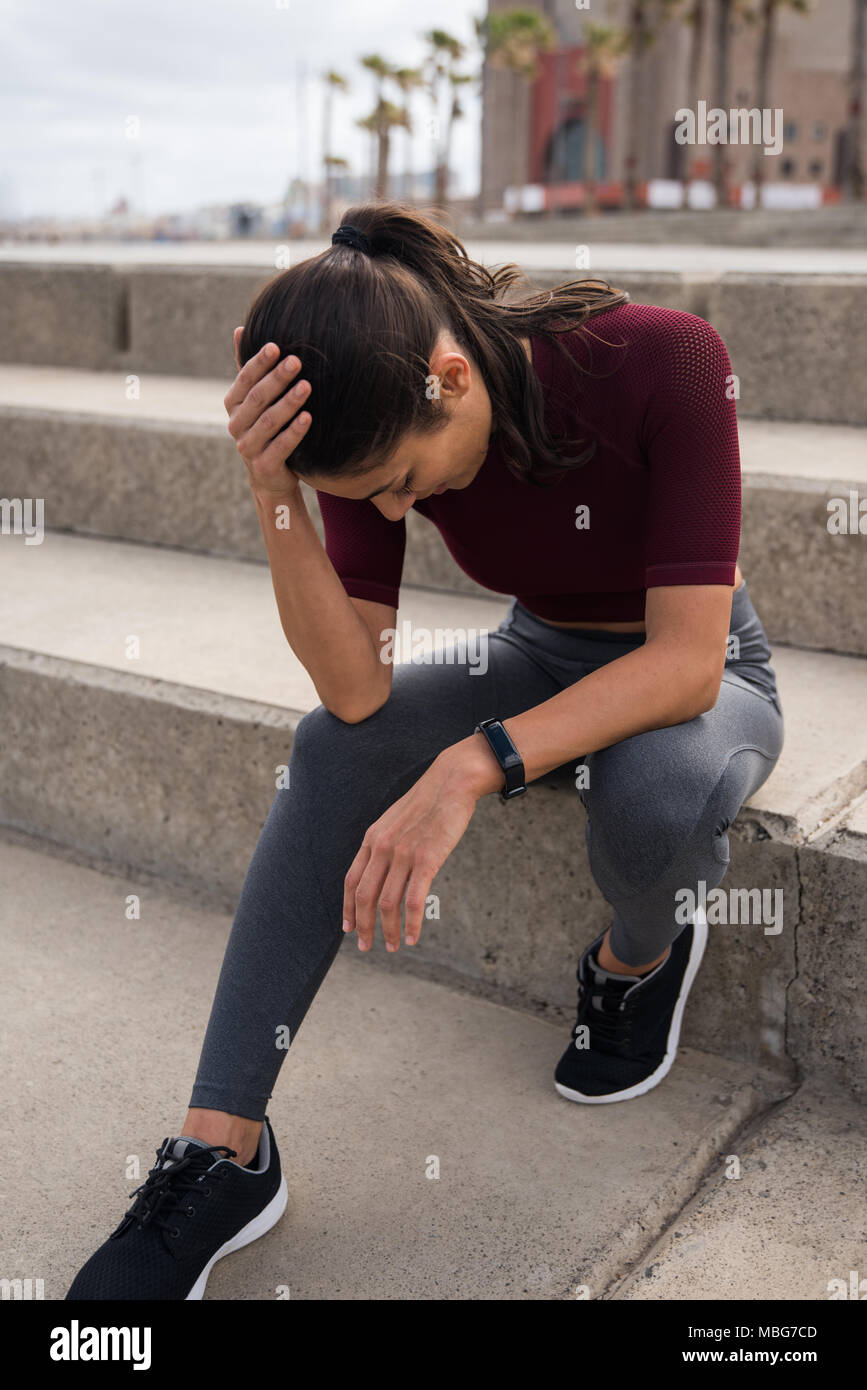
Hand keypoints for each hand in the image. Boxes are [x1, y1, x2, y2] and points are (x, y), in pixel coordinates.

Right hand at [224, 328, 310, 496]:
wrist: (271, 476)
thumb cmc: (267, 430)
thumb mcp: (256, 400)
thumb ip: (250, 370)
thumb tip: (240, 330)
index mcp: (234, 404)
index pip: (244, 379)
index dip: (259, 363)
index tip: (276, 346)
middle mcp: (236, 425)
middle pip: (257, 398)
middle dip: (277, 378)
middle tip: (296, 361)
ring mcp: (248, 447)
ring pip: (268, 421)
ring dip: (288, 402)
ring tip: (306, 386)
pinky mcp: (264, 466)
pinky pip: (280, 447)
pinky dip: (294, 432)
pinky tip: (308, 417)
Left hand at [342, 742, 495, 952]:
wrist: (451, 783)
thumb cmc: (428, 803)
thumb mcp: (396, 821)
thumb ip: (386, 843)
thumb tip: (383, 868)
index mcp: (372, 839)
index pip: (351, 881)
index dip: (348, 908)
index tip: (349, 928)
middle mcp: (382, 848)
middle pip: (364, 896)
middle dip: (363, 926)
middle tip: (366, 947)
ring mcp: (403, 854)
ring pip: (387, 903)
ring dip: (387, 930)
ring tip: (393, 946)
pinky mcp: (426, 859)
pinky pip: (413, 901)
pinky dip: (410, 924)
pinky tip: (411, 937)